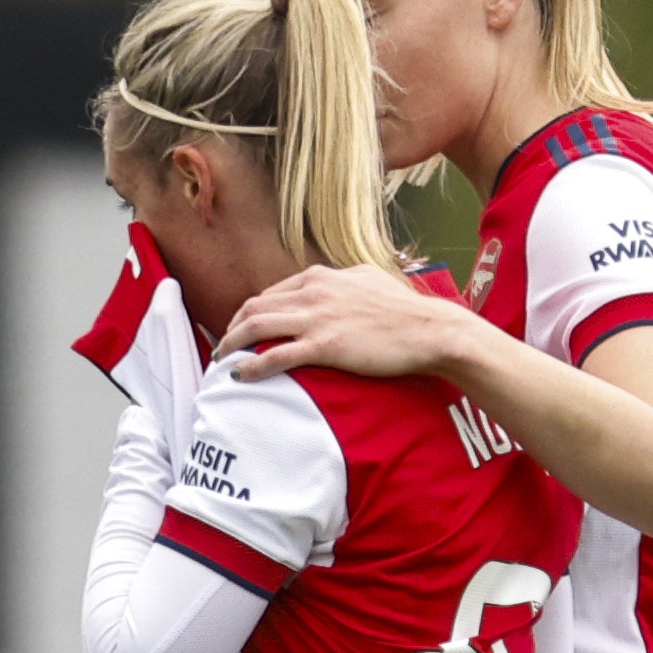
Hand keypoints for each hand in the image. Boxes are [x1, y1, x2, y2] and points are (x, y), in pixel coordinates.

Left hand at [216, 264, 470, 384]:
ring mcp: (318, 318)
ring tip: (222, 361)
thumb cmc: (404, 311)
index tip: (241, 329)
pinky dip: (252, 365)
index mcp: (322, 277)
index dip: (250, 313)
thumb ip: (342, 279)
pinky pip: (276, 355)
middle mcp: (314, 292)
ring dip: (232, 345)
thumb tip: (328, 280)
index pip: (271, 292)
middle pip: (255, 307)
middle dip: (232, 328)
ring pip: (257, 327)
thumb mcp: (369, 279)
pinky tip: (240, 375)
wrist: (430, 330)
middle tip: (224, 347)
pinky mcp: (325, 345)